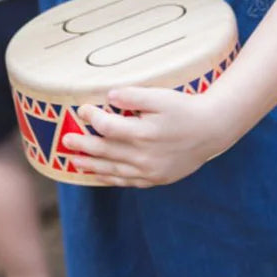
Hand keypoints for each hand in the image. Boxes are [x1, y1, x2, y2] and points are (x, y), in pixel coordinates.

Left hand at [62, 86, 233, 187]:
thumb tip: (110, 96)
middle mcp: (144, 156)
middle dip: (83, 145)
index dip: (91, 118)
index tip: (81, 109)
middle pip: (105, 151)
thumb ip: (134, 97)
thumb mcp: (161, 97)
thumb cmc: (185, 109)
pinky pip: (127, 181)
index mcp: (143, 133)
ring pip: (113, 170)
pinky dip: (110, 178)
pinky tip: (100, 174)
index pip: (107, 127)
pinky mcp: (156, 179)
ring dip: (91, 165)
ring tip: (73, 161)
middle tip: (64, 141)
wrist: (212, 130)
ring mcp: (149, 171)